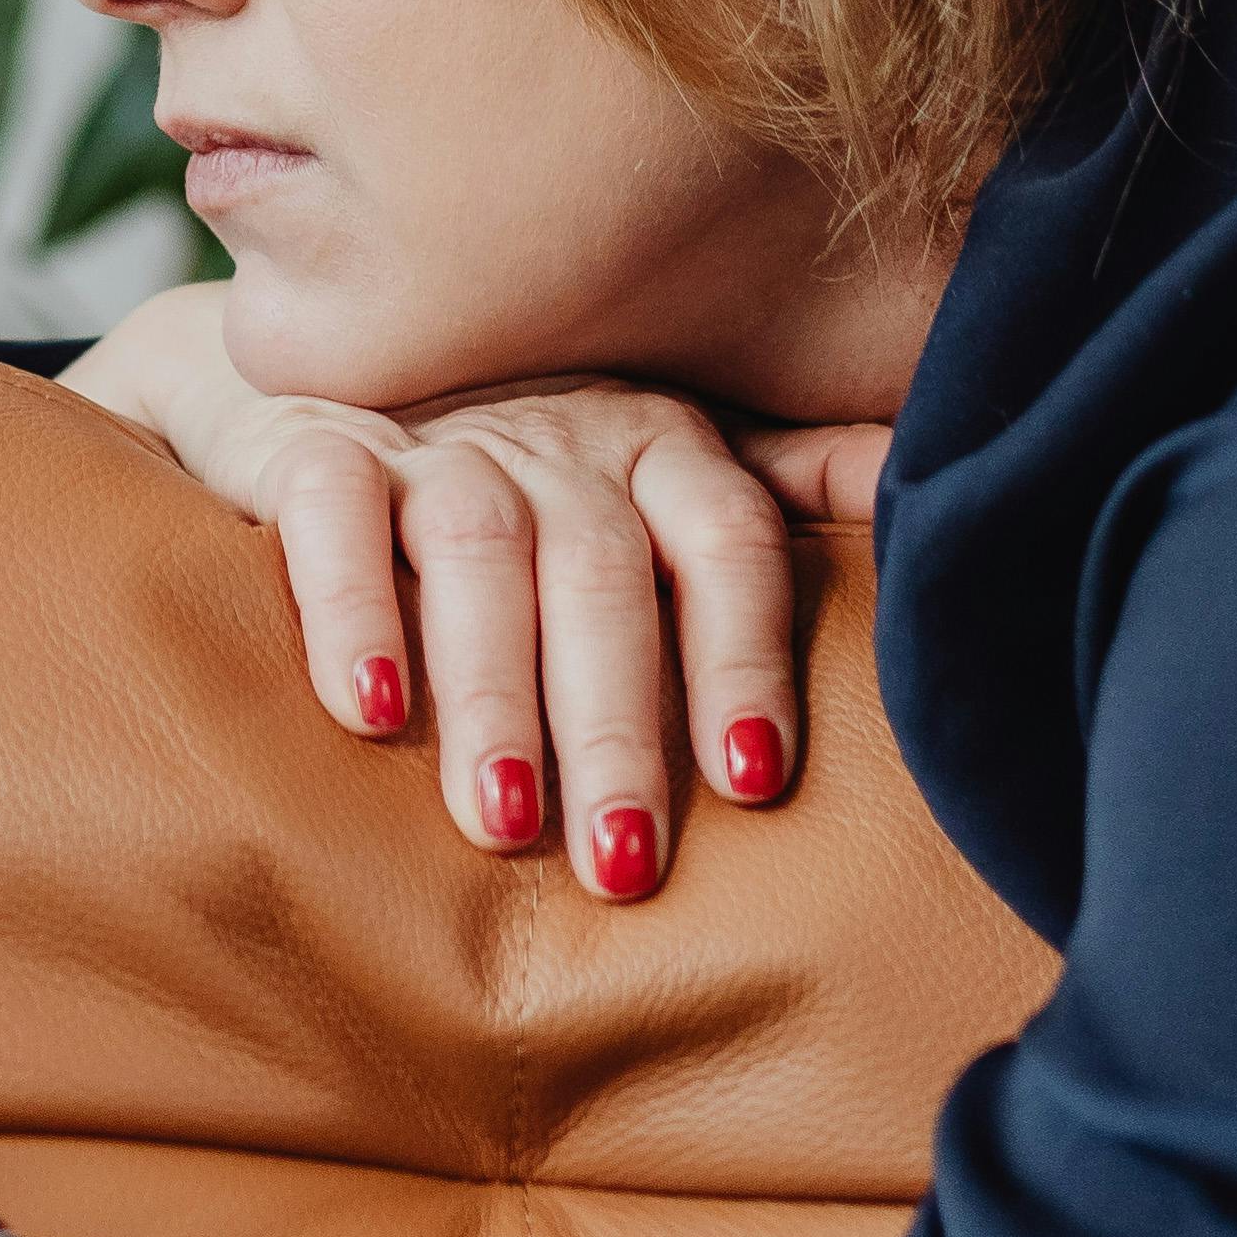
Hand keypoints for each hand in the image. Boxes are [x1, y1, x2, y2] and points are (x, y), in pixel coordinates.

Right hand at [68, 287, 886, 894]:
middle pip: (602, 570)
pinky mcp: (314, 440)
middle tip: (622, 866)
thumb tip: (923, 487)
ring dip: (493, 689)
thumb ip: (783, 481)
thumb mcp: (660, 460)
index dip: (744, 652)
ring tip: (503, 823)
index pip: (727, 538)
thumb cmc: (526, 456)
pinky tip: (367, 711)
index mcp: (659, 442)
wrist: (326, 370)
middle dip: (615, 723)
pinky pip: (333, 509)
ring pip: (478, 547)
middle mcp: (558, 428)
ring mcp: (435, 430)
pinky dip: (352, 605)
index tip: (752, 782)